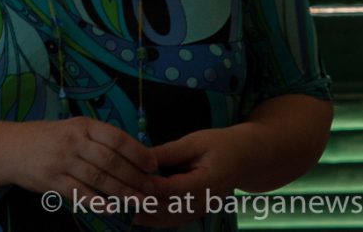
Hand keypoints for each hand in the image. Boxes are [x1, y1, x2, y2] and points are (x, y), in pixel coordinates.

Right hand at [1, 117, 158, 206]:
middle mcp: (73, 141)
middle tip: (152, 189)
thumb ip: (97, 138)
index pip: (116, 138)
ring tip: (140, 202)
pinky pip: (79, 193)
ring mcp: (62, 161)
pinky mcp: (52, 180)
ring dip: (123, 192)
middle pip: (111, 160)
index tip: (153, 165)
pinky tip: (111, 209)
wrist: (10, 147)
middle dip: (135, 177)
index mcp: (82, 125)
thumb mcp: (71, 128)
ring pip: (99, 178)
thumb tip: (132, 153)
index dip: (138, 152)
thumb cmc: (46, 138)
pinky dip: (97, 202)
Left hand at [132, 126, 252, 227]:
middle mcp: (204, 202)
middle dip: (143, 201)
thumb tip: (141, 157)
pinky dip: (154, 219)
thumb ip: (168, 152)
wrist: (244, 159)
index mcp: (208, 182)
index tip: (130, 179)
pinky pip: (173, 220)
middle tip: (117, 193)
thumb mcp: (194, 142)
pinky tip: (135, 214)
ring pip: (169, 219)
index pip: (175, 189)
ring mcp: (200, 211)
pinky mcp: (194, 213)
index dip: (152, 186)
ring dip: (145, 214)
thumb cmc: (219, 145)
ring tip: (120, 206)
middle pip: (170, 208)